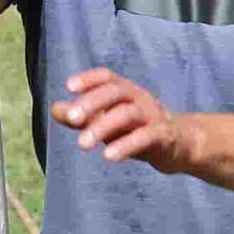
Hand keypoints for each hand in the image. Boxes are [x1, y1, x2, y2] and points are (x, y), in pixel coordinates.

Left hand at [52, 67, 193, 170]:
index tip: (69, 87)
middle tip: (72, 119)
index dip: (89, 79)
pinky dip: (126, 146)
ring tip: (82, 144)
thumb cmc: (136, 129)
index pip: (107, 77)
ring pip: (127, 114)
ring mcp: (153, 116)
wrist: (179, 145)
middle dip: (91, 103)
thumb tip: (55, 109)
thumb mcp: (107, 121)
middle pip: (115, 92)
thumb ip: (82, 117)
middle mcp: (139, 98)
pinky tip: (108, 156)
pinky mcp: (163, 136)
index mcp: (125, 91)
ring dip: (103, 127)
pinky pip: (145, 137)